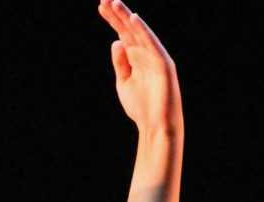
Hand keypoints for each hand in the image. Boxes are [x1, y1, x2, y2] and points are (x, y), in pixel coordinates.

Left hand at [99, 0, 181, 133]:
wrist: (156, 128)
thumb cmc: (141, 108)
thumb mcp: (124, 82)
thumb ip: (120, 62)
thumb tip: (117, 41)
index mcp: (136, 57)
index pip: (123, 33)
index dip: (112, 20)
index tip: (100, 6)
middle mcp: (146, 54)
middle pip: (130, 29)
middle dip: (117, 14)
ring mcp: (156, 58)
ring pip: (140, 33)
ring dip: (128, 17)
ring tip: (115, 3)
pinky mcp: (164, 64)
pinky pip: (153, 44)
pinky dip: (144, 31)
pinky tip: (133, 18)